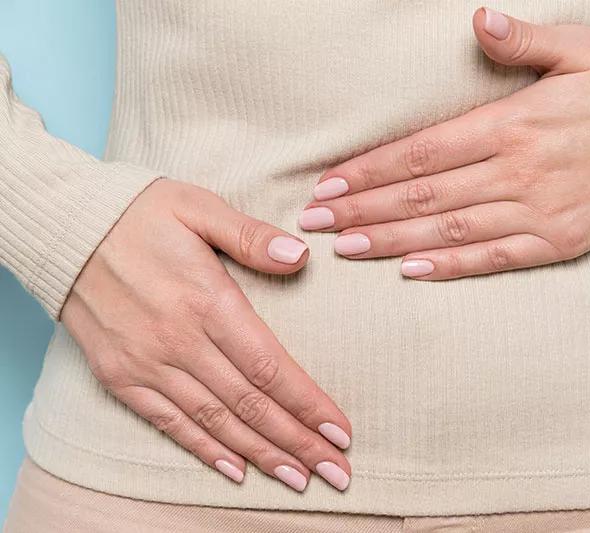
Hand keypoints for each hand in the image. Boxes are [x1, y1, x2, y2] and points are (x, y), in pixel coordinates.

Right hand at [61, 179, 351, 491]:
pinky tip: (235, 470)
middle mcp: (180, 342)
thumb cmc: (140, 213)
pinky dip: (203, 449)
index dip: (308, 404)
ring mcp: (147, 364)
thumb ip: (251, 236)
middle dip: (298, 443)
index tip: (341, 432)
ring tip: (298, 479)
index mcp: (208, 301)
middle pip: (251, 405)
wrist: (65, 229)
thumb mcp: (199, 207)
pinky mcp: (121, 376)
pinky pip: (168, 422)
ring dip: (261, 455)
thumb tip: (301, 256)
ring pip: (215, 422)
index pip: (270, 367)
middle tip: (336, 471)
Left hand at [300, 8, 589, 278]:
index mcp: (512, 124)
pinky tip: (411, 271)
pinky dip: (451, 266)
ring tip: (347, 248)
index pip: (421, 151)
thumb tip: (477, 21)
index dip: (369, 170)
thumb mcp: (579, 48)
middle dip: (364, 208)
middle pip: (422, 195)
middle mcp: (517, 172)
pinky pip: (495, 258)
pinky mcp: (556, 241)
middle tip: (317, 223)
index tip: (329, 184)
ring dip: (392, 240)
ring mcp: (536, 211)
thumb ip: (523, 40)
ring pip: (449, 229)